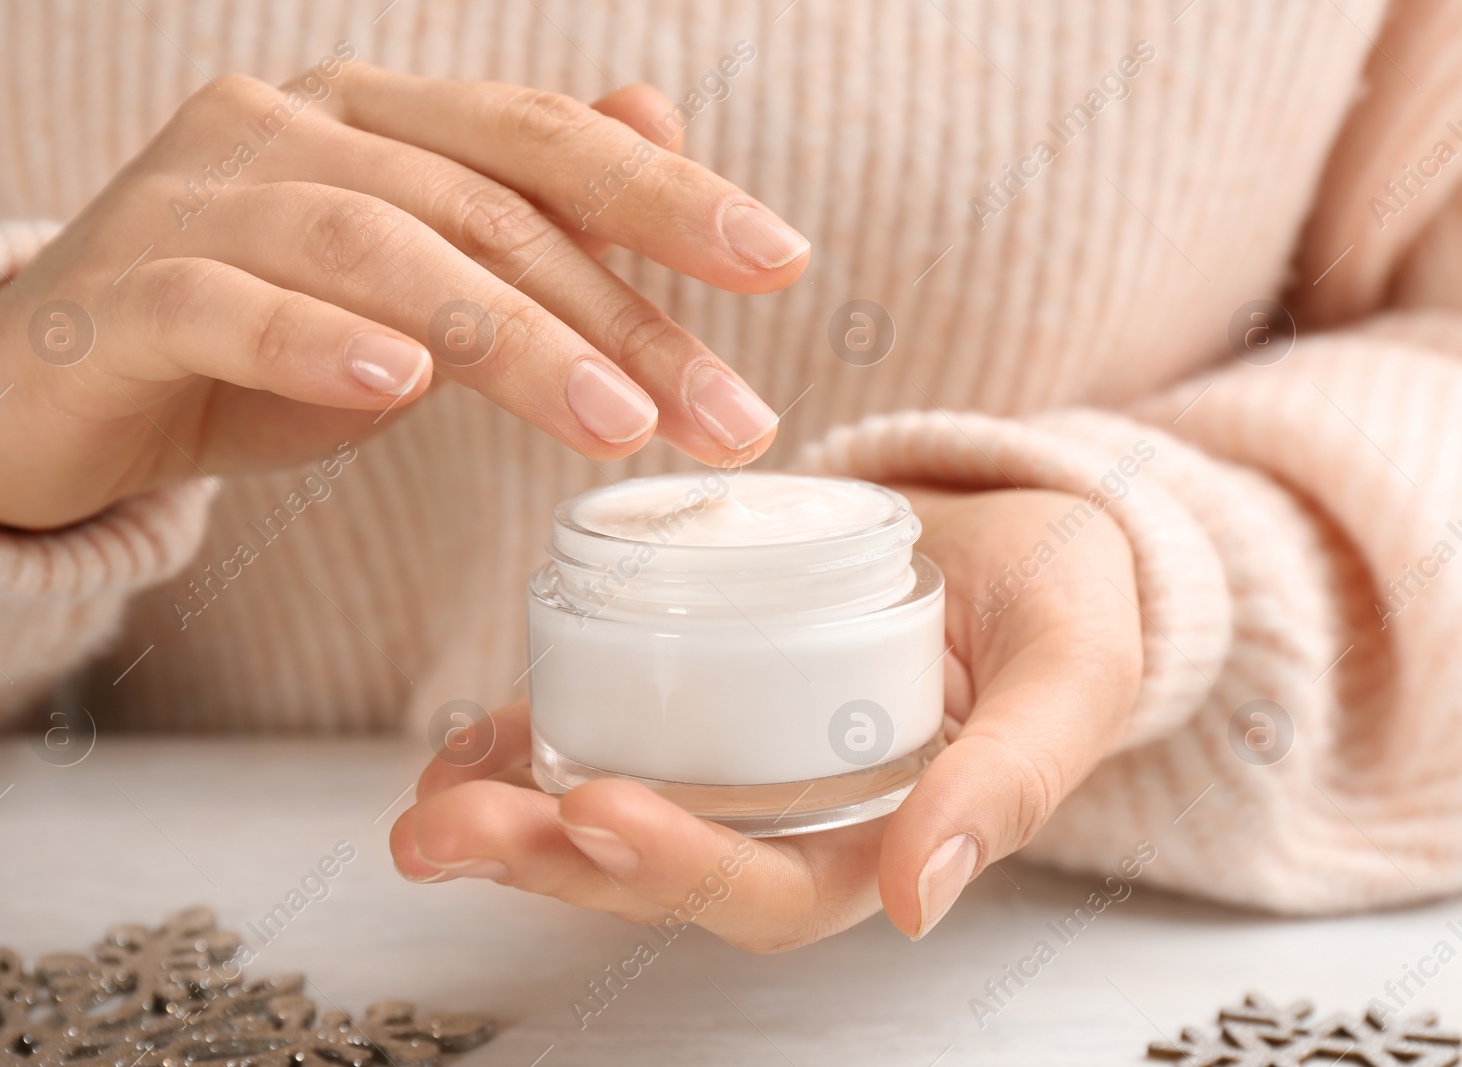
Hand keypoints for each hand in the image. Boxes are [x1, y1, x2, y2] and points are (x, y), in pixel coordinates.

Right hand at [0, 59, 806, 528]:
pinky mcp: (119, 292)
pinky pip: (225, 303)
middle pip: (481, 203)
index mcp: (367, 119)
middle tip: (725, 410)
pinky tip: (399, 381)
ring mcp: (192, 199)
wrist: (49, 401)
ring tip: (614, 423)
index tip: (780, 264)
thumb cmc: (249, 344)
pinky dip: (318, 339)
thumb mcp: (408, 285)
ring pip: (374, 245)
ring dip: (507, 335)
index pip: (538, 141)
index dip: (664, 193)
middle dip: (619, 313)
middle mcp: (285, 129)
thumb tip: (654, 122)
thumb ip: (519, 215)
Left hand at [390, 486, 1142, 950]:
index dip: (681, 868)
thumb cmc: (1064, 598)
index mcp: (881, 840)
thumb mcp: (1072, 671)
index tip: (596, 809)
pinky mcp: (694, 698)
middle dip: (545, 861)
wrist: (1023, 529)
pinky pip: (597, 736)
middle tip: (442, 831)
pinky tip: (458, 742)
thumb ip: (1015, 775)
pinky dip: (520, 747)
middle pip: (655, 873)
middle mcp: (793, 822)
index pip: (769, 891)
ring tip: (420, 805)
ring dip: (505, 819)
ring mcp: (734, 765)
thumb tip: (924, 901)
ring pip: (605, 821)